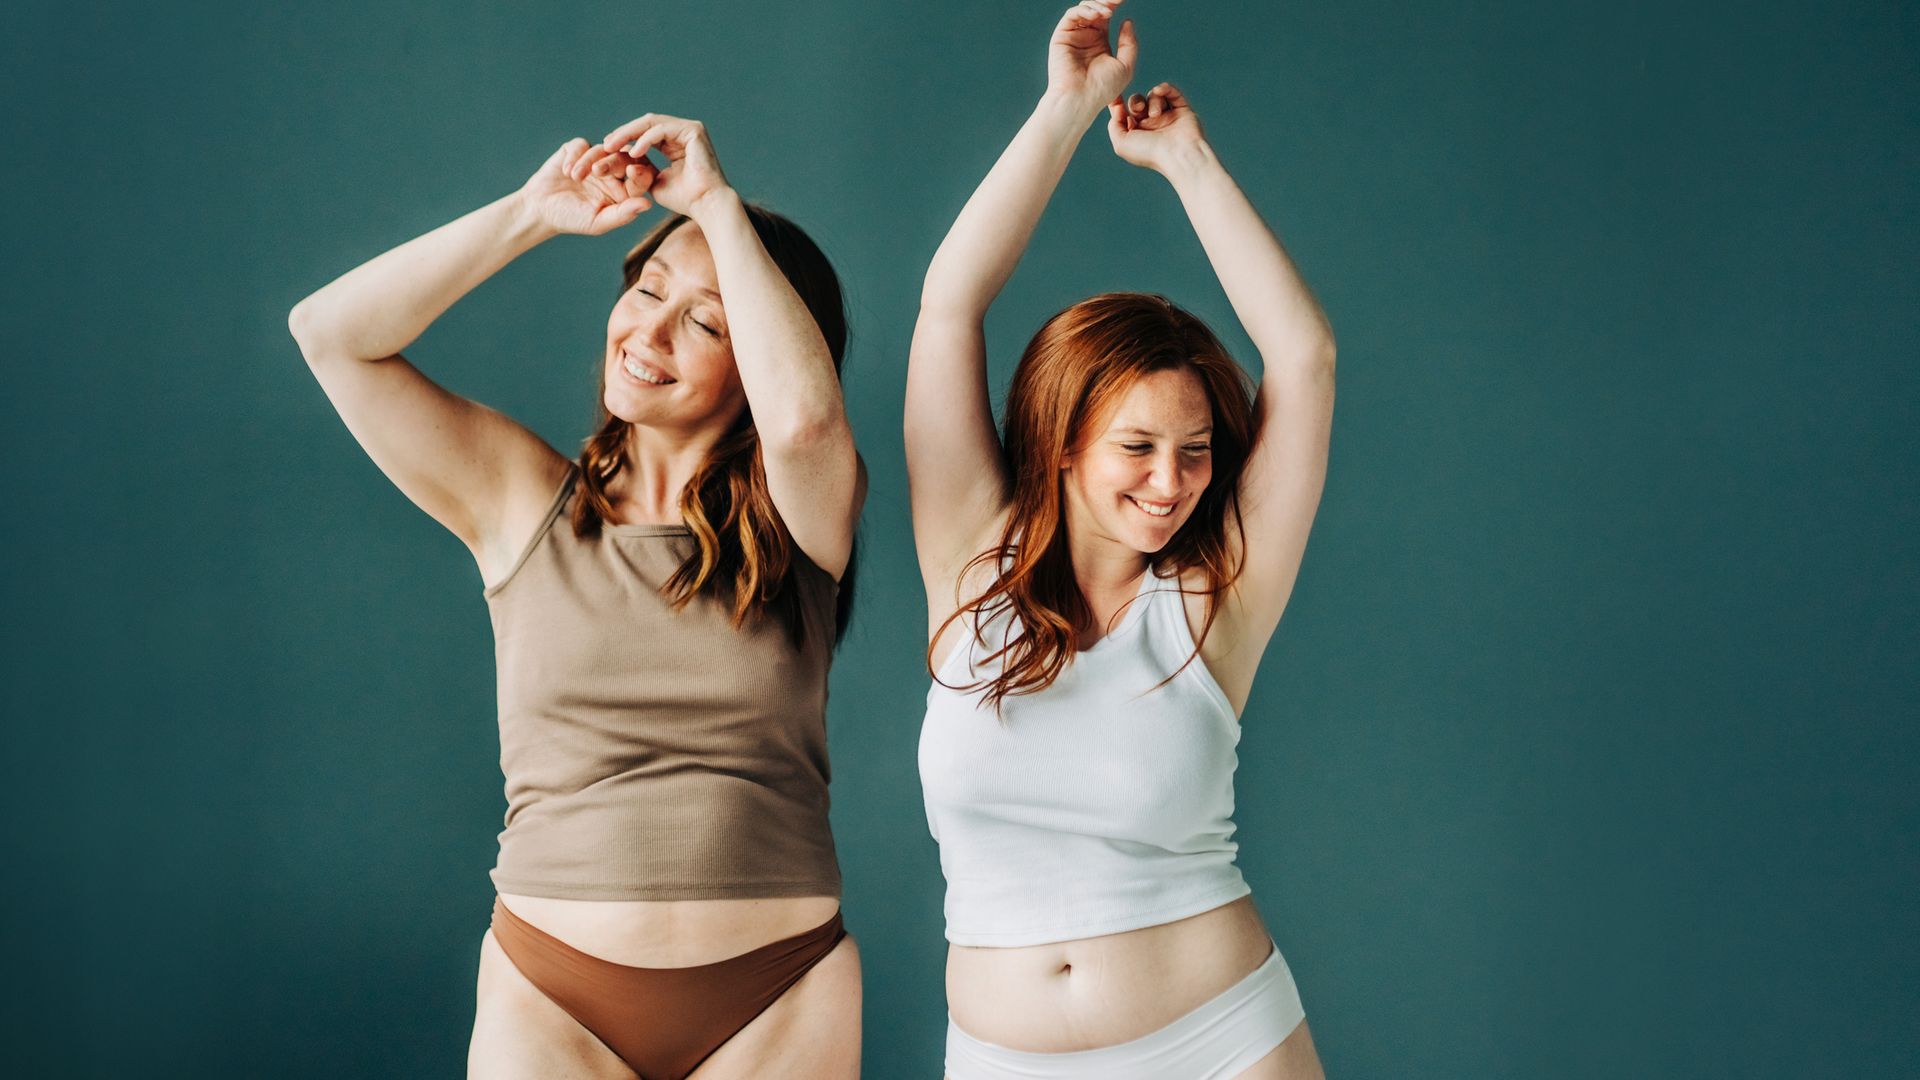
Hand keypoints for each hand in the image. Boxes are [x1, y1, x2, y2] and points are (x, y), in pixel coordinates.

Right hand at [516, 137, 656, 236]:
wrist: (541, 209)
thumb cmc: (573, 219)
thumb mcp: (598, 222)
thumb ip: (623, 214)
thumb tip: (648, 204)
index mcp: (625, 190)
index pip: (641, 178)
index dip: (641, 174)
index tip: (634, 172)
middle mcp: (614, 172)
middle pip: (624, 158)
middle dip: (613, 162)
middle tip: (598, 171)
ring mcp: (595, 159)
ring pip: (603, 149)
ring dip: (589, 162)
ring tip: (575, 177)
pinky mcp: (576, 150)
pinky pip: (581, 146)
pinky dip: (575, 157)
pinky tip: (567, 172)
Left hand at [593, 113, 731, 217]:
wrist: (706, 205)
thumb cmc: (685, 199)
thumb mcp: (655, 181)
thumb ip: (643, 168)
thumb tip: (627, 161)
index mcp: (676, 142)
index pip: (646, 132)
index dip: (626, 138)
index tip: (607, 148)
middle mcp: (684, 131)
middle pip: (647, 123)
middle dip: (624, 133)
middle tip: (605, 144)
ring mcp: (690, 129)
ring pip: (652, 123)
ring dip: (629, 134)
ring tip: (612, 146)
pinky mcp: (694, 130)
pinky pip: (662, 130)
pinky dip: (646, 140)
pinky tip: (634, 152)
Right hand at [1047, 1, 1136, 110]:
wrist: (1081, 100)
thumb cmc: (1102, 89)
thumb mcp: (1125, 65)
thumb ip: (1128, 42)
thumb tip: (1126, 20)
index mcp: (1099, 41)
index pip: (1106, 15)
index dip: (1115, 3)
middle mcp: (1085, 36)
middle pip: (1094, 8)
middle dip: (1107, 0)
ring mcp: (1073, 36)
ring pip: (1083, 8)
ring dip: (1097, 5)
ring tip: (1108, 12)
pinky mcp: (1061, 37)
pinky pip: (1071, 16)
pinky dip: (1084, 10)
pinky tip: (1096, 16)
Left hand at [1107, 82, 1207, 175]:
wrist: (1178, 154)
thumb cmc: (1149, 152)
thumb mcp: (1121, 143)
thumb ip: (1114, 125)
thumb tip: (1118, 108)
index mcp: (1136, 134)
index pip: (1124, 113)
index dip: (1117, 103)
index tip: (1114, 95)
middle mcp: (1150, 125)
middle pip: (1137, 102)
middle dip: (1136, 102)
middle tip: (1139, 110)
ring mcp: (1166, 116)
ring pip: (1153, 97)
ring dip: (1152, 102)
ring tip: (1156, 115)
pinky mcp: (1181, 109)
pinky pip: (1171, 92)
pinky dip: (1165, 88)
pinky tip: (1160, 91)